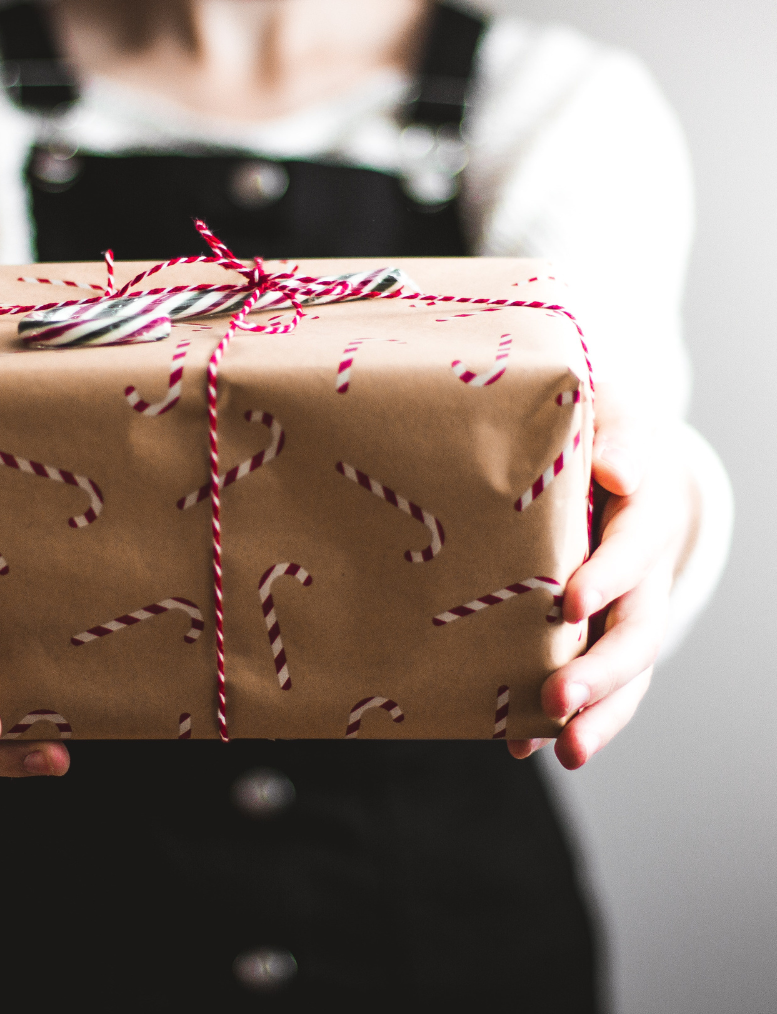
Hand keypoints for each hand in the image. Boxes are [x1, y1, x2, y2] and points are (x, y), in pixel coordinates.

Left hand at [509, 384, 697, 768]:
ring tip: (565, 751)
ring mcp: (623, 612)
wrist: (610, 464)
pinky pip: (591, 683)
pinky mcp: (594, 634)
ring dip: (597, 714)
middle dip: (600, 671)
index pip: (634, 548)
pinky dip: (562, 716)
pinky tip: (522, 743)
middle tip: (557, 699)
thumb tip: (616, 471)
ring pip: (623, 673)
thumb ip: (615, 437)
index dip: (608, 576)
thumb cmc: (598, 434)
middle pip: (636, 631)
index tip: (570, 602)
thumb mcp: (611, 417)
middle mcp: (643, 575)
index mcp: (646, 515)